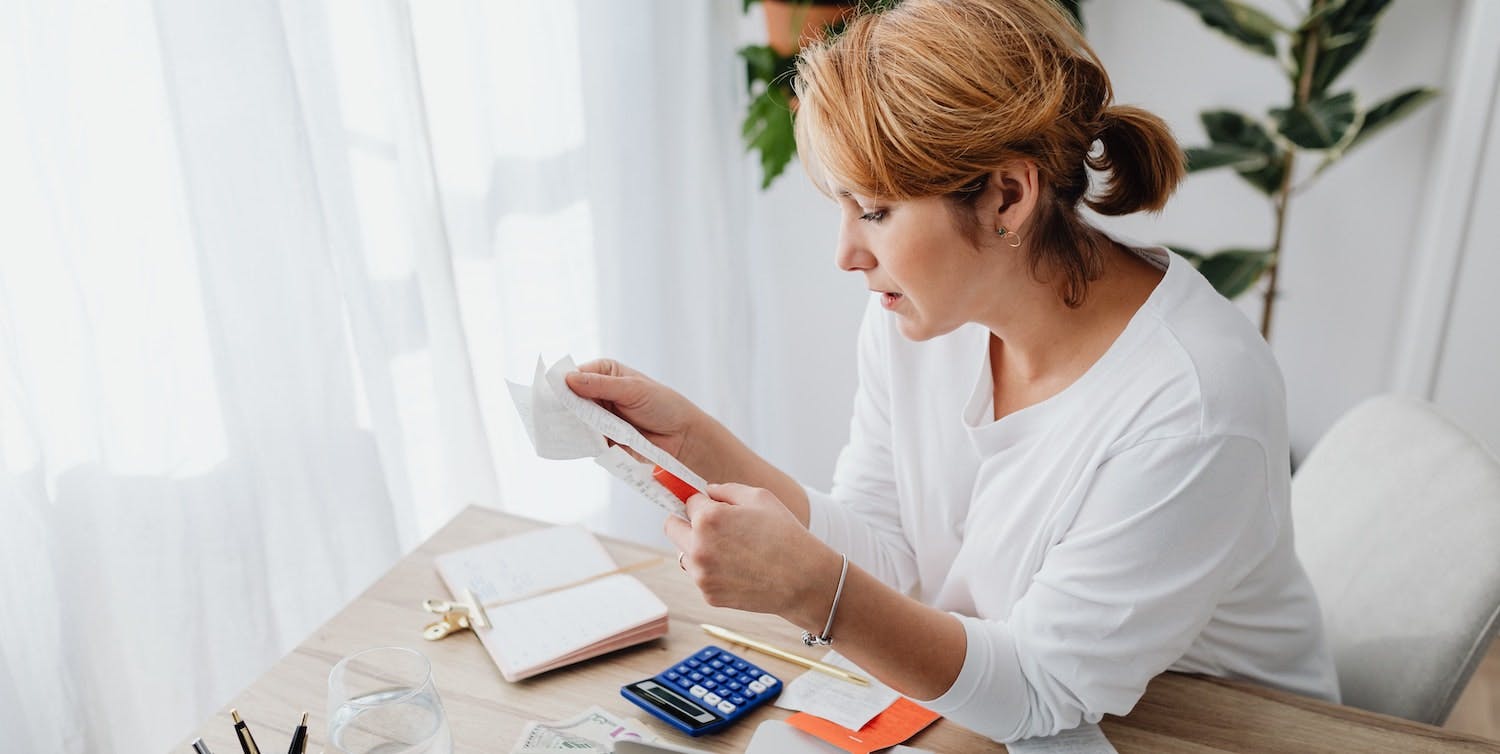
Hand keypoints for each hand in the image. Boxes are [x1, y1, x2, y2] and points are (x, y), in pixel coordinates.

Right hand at [564, 358, 705, 461]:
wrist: (682, 437)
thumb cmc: (663, 405)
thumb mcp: (633, 389)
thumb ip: (602, 385)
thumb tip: (569, 380)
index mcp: (604, 373)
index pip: (574, 375)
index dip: (562, 385)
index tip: (550, 395)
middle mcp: (598, 393)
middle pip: (570, 399)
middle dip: (564, 407)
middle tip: (553, 415)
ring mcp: (599, 416)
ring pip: (575, 421)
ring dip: (572, 426)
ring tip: (565, 430)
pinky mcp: (602, 438)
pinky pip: (585, 440)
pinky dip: (582, 442)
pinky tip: (577, 443)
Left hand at [666, 483, 837, 618]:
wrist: (804, 580)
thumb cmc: (785, 534)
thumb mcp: (759, 497)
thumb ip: (725, 490)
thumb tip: (706, 492)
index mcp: (707, 518)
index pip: (687, 501)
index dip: (701, 500)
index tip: (703, 502)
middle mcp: (698, 547)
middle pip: (672, 527)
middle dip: (687, 521)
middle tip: (710, 524)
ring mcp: (701, 574)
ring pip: (684, 553)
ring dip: (698, 547)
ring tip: (731, 548)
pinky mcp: (708, 594)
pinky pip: (700, 575)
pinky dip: (712, 570)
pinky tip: (739, 567)